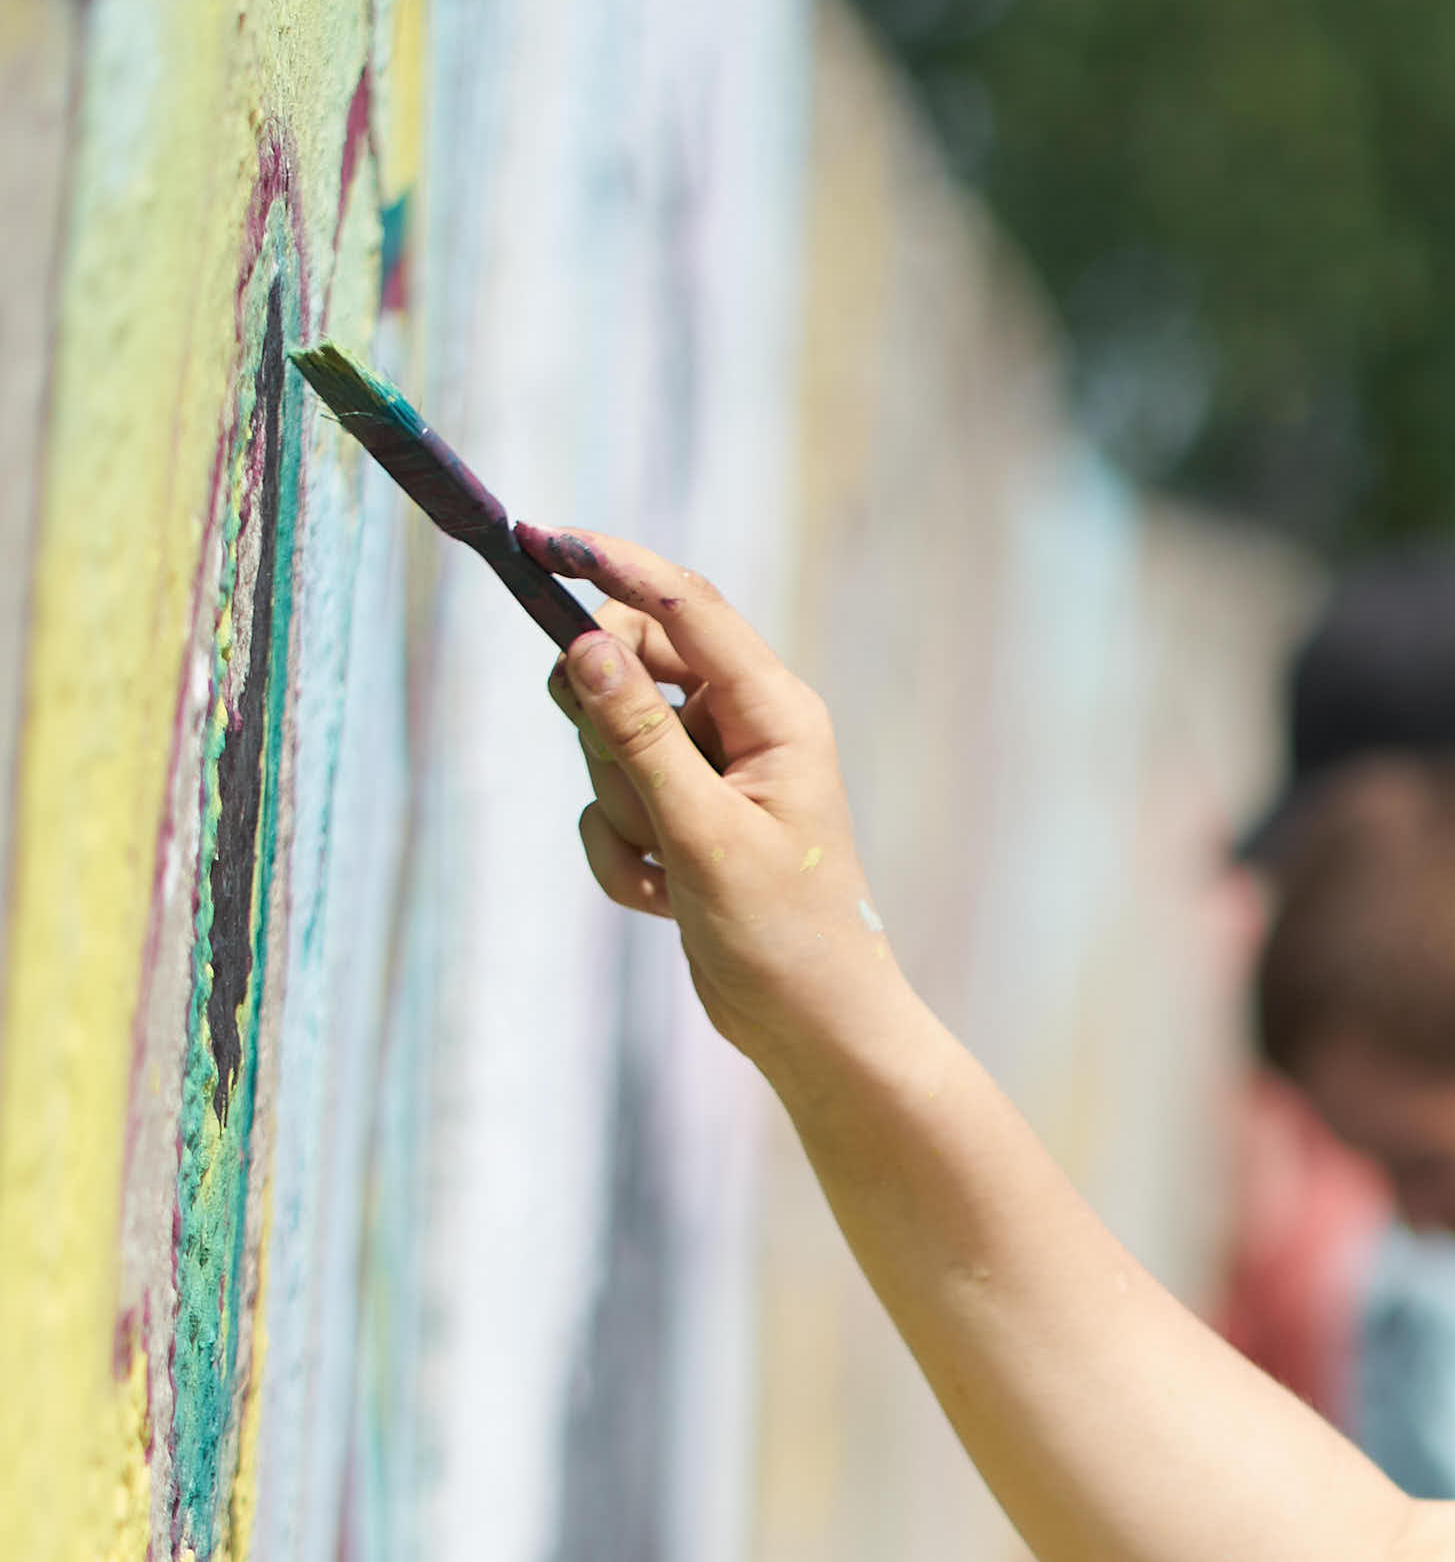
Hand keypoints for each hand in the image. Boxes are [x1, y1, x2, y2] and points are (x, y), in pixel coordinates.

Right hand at [533, 528, 900, 1073]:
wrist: (806, 1022)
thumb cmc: (782, 930)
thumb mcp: (701, 831)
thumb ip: (640, 735)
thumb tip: (586, 644)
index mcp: (774, 710)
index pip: (682, 606)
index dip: (611, 567)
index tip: (542, 539)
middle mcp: (745, 727)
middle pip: (628, 670)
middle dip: (608, 740)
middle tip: (641, 801)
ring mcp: (710, 773)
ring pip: (608, 747)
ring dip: (622, 816)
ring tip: (673, 872)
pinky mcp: (681, 818)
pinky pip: (609, 807)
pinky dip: (624, 858)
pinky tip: (666, 902)